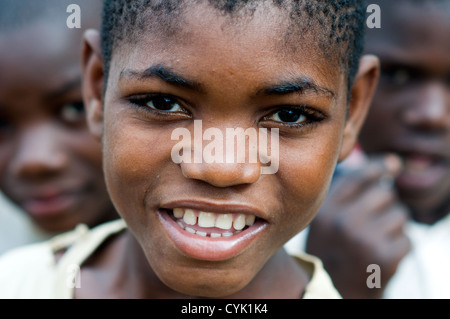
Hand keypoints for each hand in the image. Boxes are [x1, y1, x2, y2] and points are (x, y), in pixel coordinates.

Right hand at [306, 154, 410, 298]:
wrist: (333, 291)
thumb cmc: (333, 249)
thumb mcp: (328, 218)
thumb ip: (354, 189)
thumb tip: (394, 163)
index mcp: (326, 209)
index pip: (359, 176)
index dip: (378, 168)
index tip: (391, 165)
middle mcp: (343, 221)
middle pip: (385, 193)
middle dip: (384, 206)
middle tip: (371, 223)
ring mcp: (365, 240)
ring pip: (400, 215)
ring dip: (393, 227)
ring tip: (374, 241)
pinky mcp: (384, 258)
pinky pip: (407, 239)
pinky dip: (398, 248)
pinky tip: (380, 256)